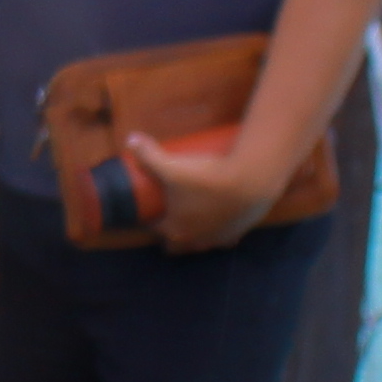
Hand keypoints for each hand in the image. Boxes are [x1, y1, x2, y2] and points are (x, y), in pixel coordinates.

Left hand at [117, 129, 272, 255]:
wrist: (252, 183)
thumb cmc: (206, 179)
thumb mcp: (172, 166)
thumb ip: (149, 154)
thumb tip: (130, 140)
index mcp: (175, 231)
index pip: (154, 228)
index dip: (150, 217)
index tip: (150, 203)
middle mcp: (195, 242)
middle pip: (177, 240)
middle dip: (172, 228)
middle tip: (171, 206)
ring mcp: (218, 241)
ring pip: (201, 240)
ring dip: (196, 230)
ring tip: (195, 209)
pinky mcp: (238, 235)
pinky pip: (224, 234)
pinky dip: (220, 227)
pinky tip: (220, 214)